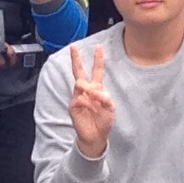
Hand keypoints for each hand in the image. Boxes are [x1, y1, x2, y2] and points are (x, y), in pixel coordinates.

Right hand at [67, 41, 114, 158]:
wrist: (95, 136)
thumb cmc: (104, 121)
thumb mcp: (110, 108)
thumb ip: (105, 98)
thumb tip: (93, 91)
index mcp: (97, 89)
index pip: (97, 71)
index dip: (98, 59)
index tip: (99, 47)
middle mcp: (87, 91)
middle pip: (79, 71)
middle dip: (76, 59)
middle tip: (73, 46)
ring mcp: (78, 97)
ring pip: (79, 82)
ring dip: (86, 85)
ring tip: (92, 93)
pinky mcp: (73, 105)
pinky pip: (78, 98)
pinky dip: (85, 99)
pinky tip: (89, 106)